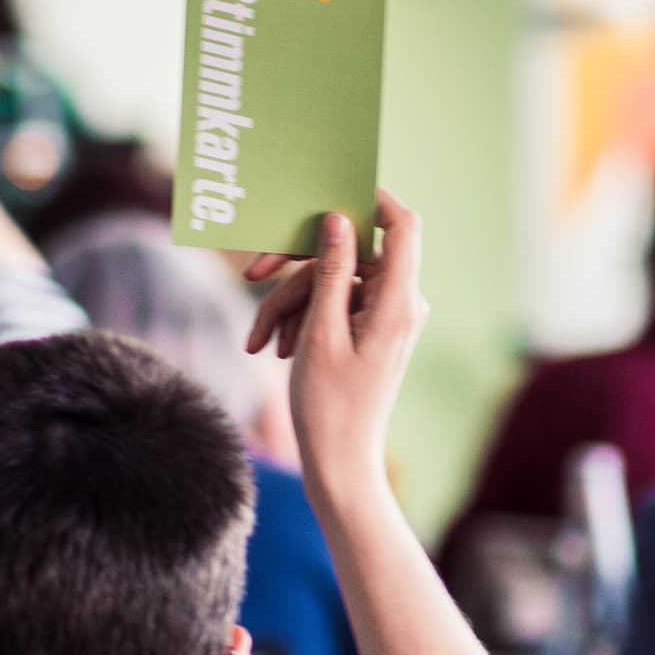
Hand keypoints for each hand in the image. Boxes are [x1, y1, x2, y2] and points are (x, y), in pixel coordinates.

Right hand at [245, 192, 427, 499]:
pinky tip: (274, 347)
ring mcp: (385, 316)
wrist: (339, 463)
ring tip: (260, 341)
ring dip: (289, 304)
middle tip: (253, 272)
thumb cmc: (330, 406)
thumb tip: (339, 219)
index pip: (401, 226)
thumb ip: (333, 271)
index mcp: (398, 302)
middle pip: (349, 254)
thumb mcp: (321, 332)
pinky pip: (333, 305)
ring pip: (331, 282)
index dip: (371, 200)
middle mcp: (400, 304)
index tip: (328, 192)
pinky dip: (300, 319)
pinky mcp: (368, 329)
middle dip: (297, 267)